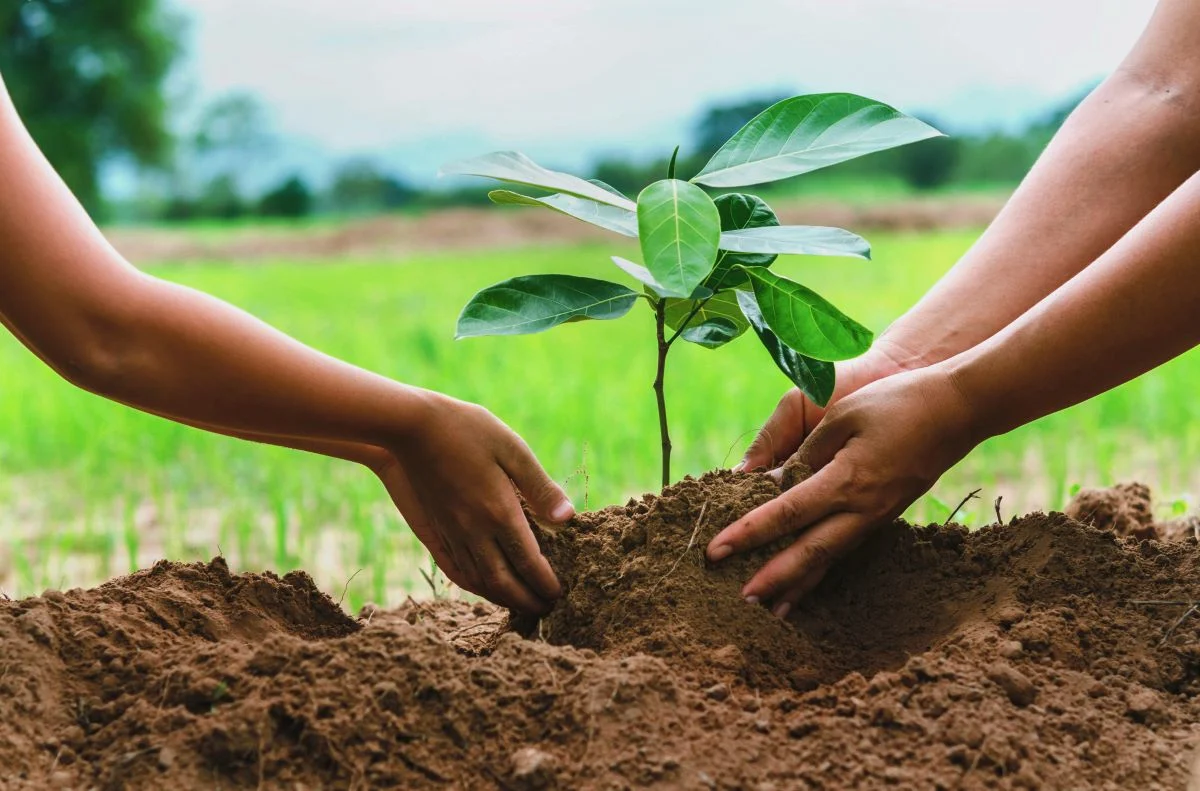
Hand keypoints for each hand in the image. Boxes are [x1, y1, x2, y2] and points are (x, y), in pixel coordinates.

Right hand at [372, 391, 572, 612]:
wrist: (408, 427)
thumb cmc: (466, 429)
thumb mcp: (512, 449)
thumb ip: (540, 487)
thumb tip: (568, 518)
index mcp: (499, 511)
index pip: (528, 562)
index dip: (545, 584)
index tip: (559, 595)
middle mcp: (474, 530)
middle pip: (503, 582)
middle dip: (526, 601)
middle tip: (545, 610)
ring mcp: (451, 532)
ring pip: (478, 581)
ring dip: (502, 598)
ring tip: (520, 604)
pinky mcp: (434, 529)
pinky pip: (455, 570)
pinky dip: (473, 586)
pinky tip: (482, 587)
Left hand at [708, 366, 980, 616]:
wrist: (957, 411)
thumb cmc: (896, 403)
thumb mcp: (842, 416)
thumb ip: (807, 452)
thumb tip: (776, 483)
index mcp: (845, 480)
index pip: (785, 514)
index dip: (747, 534)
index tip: (715, 551)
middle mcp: (861, 508)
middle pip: (809, 553)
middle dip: (772, 579)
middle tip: (738, 601)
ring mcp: (875, 516)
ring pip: (829, 558)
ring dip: (797, 585)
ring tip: (770, 610)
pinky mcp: (883, 515)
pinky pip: (844, 549)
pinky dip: (821, 569)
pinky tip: (806, 583)